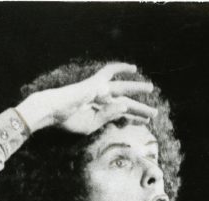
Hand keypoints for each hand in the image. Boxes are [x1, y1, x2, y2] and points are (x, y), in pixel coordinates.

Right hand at [15, 62, 157, 135]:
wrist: (54, 111)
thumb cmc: (68, 121)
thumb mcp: (91, 125)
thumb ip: (109, 116)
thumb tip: (125, 105)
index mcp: (101, 113)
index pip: (121, 115)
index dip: (133, 118)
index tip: (145, 121)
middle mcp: (102, 101)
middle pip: (125, 104)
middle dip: (140, 108)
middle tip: (154, 112)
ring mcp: (99, 91)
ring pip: (122, 89)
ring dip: (136, 89)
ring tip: (151, 89)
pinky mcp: (95, 83)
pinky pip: (109, 72)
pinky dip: (120, 68)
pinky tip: (133, 68)